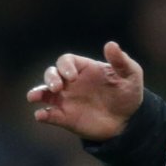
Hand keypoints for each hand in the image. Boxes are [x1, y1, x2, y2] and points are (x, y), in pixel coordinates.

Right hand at [27, 41, 144, 141]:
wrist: (129, 120)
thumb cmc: (128, 92)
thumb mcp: (131, 74)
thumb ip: (121, 61)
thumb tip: (111, 44)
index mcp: (83, 68)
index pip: (66, 61)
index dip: (65, 66)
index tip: (72, 76)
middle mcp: (71, 82)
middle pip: (51, 73)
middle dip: (50, 78)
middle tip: (57, 87)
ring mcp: (66, 99)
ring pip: (44, 92)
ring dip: (38, 93)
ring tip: (34, 97)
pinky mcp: (65, 117)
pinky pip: (49, 115)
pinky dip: (42, 114)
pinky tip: (41, 115)